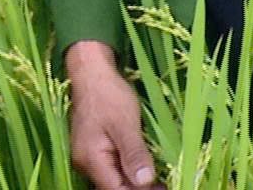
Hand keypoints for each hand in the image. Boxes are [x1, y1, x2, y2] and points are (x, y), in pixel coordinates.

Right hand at [65, 40, 159, 189]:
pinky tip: (145, 167)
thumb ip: (134, 154)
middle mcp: (87, 163)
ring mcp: (89, 157)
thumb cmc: (108, 95)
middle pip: (114, 186)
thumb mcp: (125, 124)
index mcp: (92, 160)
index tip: (163, 187)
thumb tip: (145, 182)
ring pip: (113, 177)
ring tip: (160, 179)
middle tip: (165, 183)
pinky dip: (128, 169)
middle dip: (138, 187)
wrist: (91, 74)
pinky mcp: (95, 149)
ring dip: (134, 180)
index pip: (116, 189)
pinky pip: (112, 166)